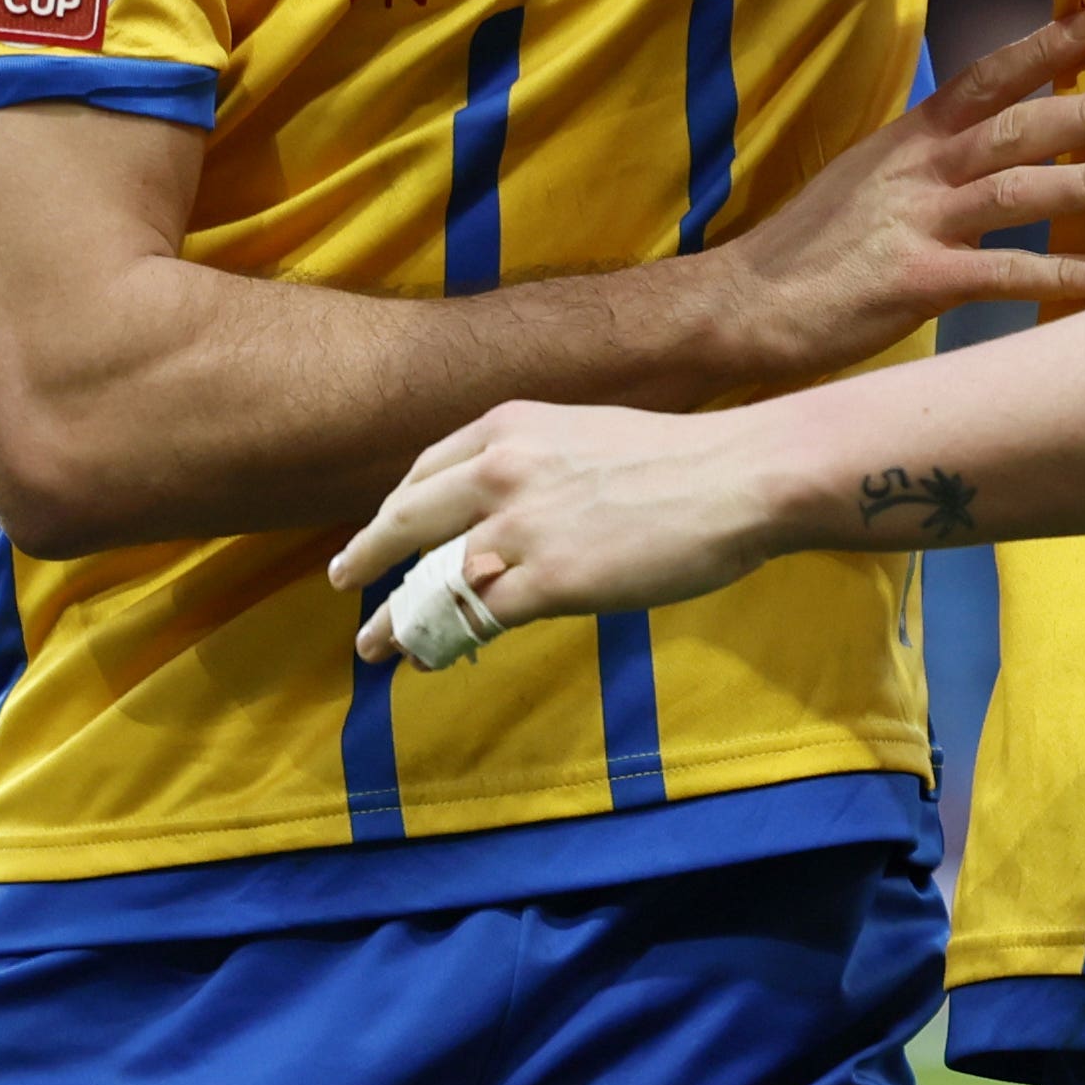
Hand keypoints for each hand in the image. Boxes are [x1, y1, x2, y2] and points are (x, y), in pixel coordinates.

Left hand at [332, 399, 777, 662]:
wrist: (741, 478)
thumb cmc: (686, 460)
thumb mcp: (590, 435)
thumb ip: (542, 463)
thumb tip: (519, 508)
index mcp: (511, 427)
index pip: (427, 470)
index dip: (395, 507)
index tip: (381, 527)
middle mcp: (501, 469)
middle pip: (407, 519)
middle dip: (367, 554)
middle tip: (343, 577)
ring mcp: (521, 527)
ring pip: (431, 579)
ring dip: (396, 617)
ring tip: (376, 644)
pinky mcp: (549, 581)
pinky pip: (474, 619)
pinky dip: (442, 643)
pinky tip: (430, 658)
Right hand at [720, 7, 1084, 383]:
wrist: (742, 304)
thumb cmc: (812, 248)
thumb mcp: (867, 180)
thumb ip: (928, 161)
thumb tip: (994, 150)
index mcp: (906, 140)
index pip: (980, 79)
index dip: (1037, 49)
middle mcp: (917, 171)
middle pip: (1015, 126)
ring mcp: (917, 222)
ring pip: (1019, 188)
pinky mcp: (917, 282)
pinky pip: (1005, 271)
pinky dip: (1063, 274)